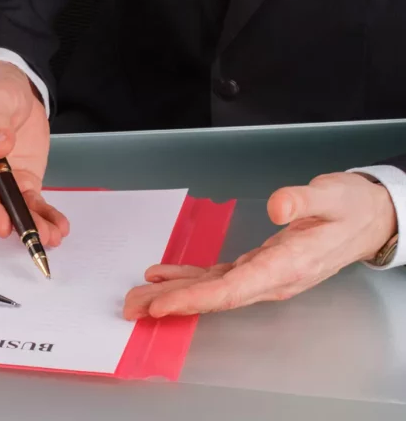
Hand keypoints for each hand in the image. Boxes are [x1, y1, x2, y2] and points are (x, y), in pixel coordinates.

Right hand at [0, 61, 67, 246]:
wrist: (13, 86)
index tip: (3, 223)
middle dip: (14, 220)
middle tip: (33, 238)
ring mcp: (1, 177)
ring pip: (14, 206)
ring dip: (32, 223)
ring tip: (52, 237)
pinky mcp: (22, 178)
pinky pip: (31, 200)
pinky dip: (44, 214)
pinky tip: (58, 226)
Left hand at [123, 172, 397, 318]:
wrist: (369, 219)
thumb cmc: (352, 208)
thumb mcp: (333, 196)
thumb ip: (304, 200)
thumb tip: (279, 206)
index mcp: (288, 265)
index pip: (234, 288)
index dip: (196, 298)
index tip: (164, 304)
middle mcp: (272, 278)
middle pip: (216, 296)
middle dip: (173, 303)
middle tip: (133, 308)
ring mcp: (264, 276)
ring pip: (212, 290)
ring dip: (174, 294)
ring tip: (137, 299)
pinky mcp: (258, 267)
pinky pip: (217, 277)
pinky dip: (188, 278)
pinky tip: (162, 277)